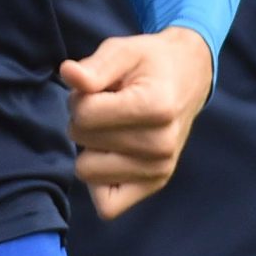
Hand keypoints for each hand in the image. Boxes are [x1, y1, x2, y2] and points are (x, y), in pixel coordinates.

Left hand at [59, 25, 211, 219]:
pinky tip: (110, 155)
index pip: (84, 114)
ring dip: (89, 147)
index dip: (81, 95)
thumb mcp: (123, 51)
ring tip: (111, 127)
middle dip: (84, 119)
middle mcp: (161, 144)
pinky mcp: (155, 185)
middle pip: (81, 140)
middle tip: (107, 105)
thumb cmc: (150, 63)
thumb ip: (94, 66)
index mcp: (155, 107)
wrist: (187, 78)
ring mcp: (160, 169)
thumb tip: (67, 73)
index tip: (99, 88)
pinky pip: (107, 205)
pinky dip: (99, 181)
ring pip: (86, 171)